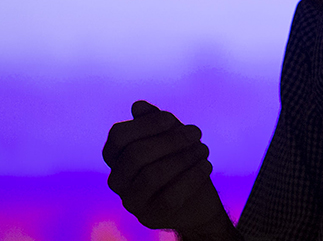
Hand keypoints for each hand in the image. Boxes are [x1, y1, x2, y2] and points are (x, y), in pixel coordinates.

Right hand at [103, 101, 237, 238]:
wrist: (196, 199)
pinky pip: (169, 197)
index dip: (145, 125)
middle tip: (196, 133)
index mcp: (116, 156)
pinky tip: (206, 166)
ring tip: (204, 149)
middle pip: (135, 155)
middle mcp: (117, 180)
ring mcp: (131, 201)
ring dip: (183, 158)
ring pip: (151, 176)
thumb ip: (155, 121)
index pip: (118, 136)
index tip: (170, 120)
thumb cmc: (179, 160)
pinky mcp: (149, 217)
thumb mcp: (170, 135)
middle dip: (170, 140)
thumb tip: (138, 106)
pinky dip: (192, 177)